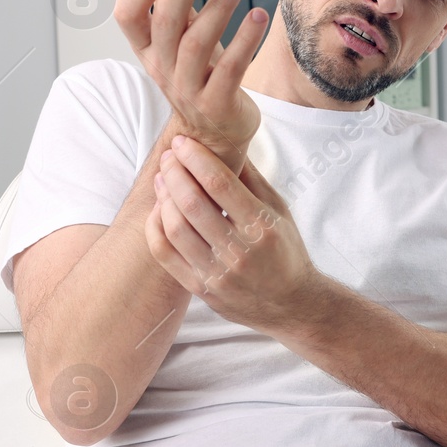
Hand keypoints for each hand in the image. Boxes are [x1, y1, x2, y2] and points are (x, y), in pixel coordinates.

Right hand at [116, 0, 267, 168]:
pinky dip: (245, 40)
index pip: (128, 14)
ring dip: (217, 6)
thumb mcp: (182, 36)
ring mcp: (189, 89)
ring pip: (197, 43)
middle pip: (164, 21)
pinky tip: (258, 16)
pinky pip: (231, 68)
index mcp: (147, 49)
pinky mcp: (218, 103)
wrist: (215, 135)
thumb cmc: (201, 76)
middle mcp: (162, 68)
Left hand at [146, 134, 317, 330]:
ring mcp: (217, 273)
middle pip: (192, 203)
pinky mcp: (200, 289)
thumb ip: (252, 179)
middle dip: (174, 172)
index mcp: (262, 226)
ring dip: (163, 196)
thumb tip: (226, 144)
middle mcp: (239, 251)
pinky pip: (165, 254)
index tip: (182, 142)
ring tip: (162, 179)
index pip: (220, 183)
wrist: (291, 303)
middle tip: (169, 156)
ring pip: (175, 227)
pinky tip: (158, 210)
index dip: (196, 158)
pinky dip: (155, 227)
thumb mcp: (280, 211)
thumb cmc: (286, 250)